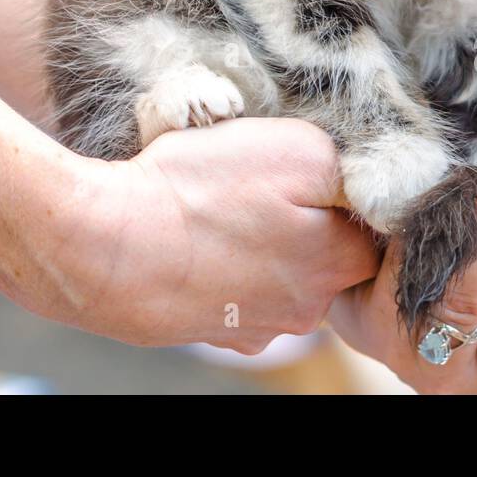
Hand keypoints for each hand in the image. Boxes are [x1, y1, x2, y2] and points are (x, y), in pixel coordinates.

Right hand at [62, 117, 379, 352]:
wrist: (107, 246)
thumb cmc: (199, 191)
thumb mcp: (294, 148)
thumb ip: (346, 167)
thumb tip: (363, 184)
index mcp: (335, 264)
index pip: (369, 229)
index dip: (341, 193)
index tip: (307, 171)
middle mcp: (303, 309)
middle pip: (323, 255)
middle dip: (298, 220)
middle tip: (255, 184)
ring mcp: (253, 327)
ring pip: (276, 274)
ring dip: (257, 243)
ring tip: (216, 207)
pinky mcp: (208, 329)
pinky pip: (231, 289)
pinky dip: (219, 264)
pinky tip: (193, 236)